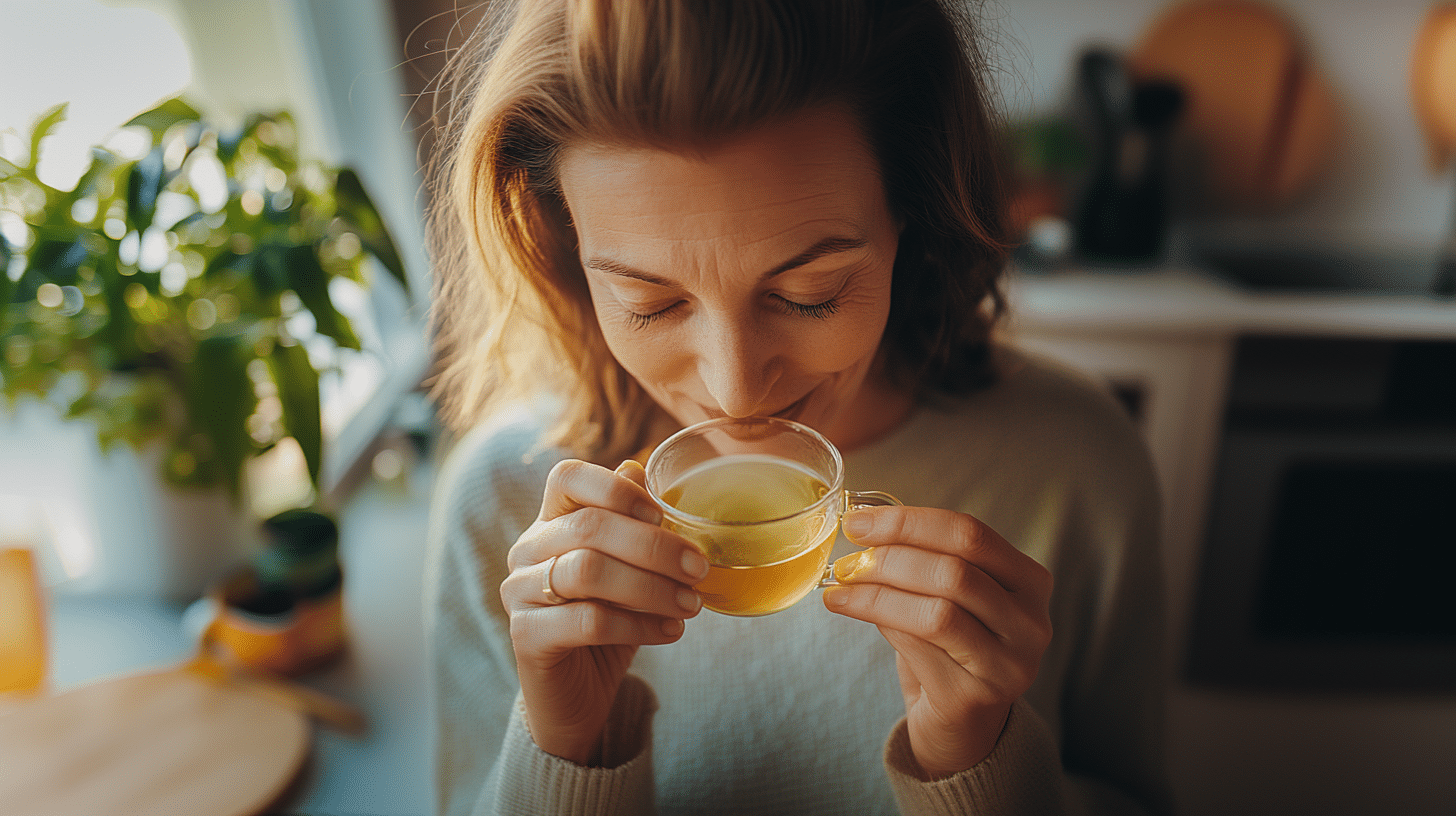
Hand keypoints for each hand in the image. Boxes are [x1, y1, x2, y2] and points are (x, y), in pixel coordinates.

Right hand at [500, 458, 708, 764]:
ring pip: (588, 571)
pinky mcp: (526, 636)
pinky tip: (670, 632)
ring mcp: (520, 592)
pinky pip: (587, 621)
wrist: (577, 694)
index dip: (615, 487)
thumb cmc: (607, 622)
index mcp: (550, 521)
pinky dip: (638, 625)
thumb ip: (631, 524)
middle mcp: (528, 550)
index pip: (567, 477)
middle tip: (699, 568)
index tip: (662, 513)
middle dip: (654, 546)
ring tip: (691, 604)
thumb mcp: (626, 570)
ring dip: (651, 587)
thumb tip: (641, 469)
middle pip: (588, 525)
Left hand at [822, 505, 1052, 778]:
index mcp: (1030, 581)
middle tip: (848, 559)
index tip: (859, 521)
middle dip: (890, 559)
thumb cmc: (949, 645)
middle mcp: (1030, 622)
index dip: (909, 522)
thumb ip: (925, 558)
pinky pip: (919, 648)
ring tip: (841, 586)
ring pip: (937, 612)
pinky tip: (849, 609)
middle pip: (954, 572)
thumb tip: (865, 525)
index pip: (970, 534)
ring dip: (878, 593)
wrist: (960, 722)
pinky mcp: (975, 697)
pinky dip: (878, 621)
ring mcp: (1008, 664)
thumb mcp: (950, 594)